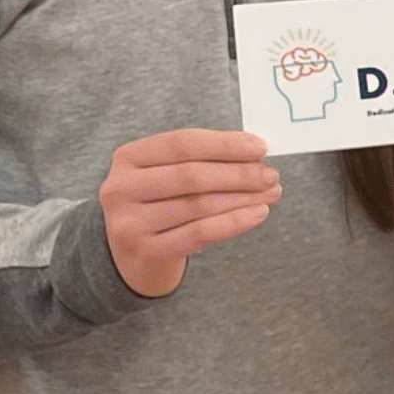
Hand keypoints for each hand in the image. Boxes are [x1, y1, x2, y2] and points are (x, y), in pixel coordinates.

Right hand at [99, 130, 279, 296]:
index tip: (260, 147)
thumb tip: (255, 154)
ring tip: (271, 193)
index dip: (224, 144)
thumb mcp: (168, 171)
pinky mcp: (146, 250)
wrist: (133, 249)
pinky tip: (258, 213)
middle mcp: (121, 189)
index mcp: (128, 157)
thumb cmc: (161, 200)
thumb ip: (204, 158)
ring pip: (199, 205)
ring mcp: (130, 223)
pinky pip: (200, 233)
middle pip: (191, 175)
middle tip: (271, 175)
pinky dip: (234, 222)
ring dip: (243, 198)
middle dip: (239, 174)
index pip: (181, 143)